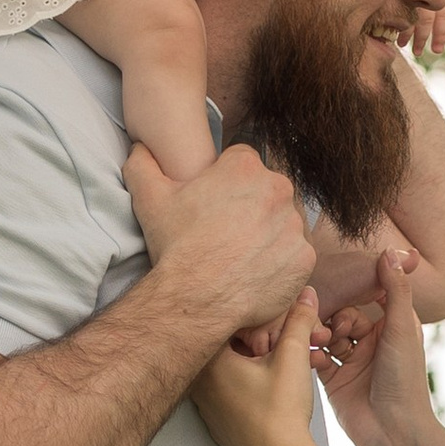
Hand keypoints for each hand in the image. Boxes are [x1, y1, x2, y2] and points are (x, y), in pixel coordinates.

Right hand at [126, 140, 313, 339]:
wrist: (198, 298)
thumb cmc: (176, 247)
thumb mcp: (149, 198)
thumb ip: (143, 163)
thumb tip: (140, 147)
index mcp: (245, 167)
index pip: (242, 163)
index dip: (226, 183)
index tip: (215, 205)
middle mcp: (278, 188)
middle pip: (267, 191)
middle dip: (250, 207)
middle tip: (226, 233)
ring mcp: (294, 224)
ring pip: (282, 223)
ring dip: (267, 234)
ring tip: (240, 255)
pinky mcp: (304, 256)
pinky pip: (294, 255)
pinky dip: (279, 263)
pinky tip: (255, 273)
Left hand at [193, 293, 322, 445]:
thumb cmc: (280, 412)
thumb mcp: (292, 358)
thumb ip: (298, 322)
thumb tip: (306, 295)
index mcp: (208, 361)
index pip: (222, 323)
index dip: (252, 318)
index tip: (271, 320)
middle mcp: (199, 383)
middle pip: (226, 346)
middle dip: (256, 340)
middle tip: (278, 341)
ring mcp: (206, 406)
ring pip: (229, 371)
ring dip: (255, 363)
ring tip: (284, 365)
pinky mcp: (218, 423)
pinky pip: (230, 393)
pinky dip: (249, 385)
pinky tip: (271, 390)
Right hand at [318, 250, 437, 445]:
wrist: (394, 433)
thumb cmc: (404, 382)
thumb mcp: (402, 330)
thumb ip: (395, 291)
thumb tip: (388, 253)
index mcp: (391, 327)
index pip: (364, 299)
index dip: (350, 296)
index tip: (339, 294)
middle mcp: (371, 342)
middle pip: (341, 316)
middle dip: (331, 319)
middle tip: (327, 329)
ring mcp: (351, 361)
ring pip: (325, 335)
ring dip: (318, 336)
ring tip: (317, 343)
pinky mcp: (333, 380)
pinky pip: (315, 358)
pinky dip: (309, 355)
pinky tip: (308, 357)